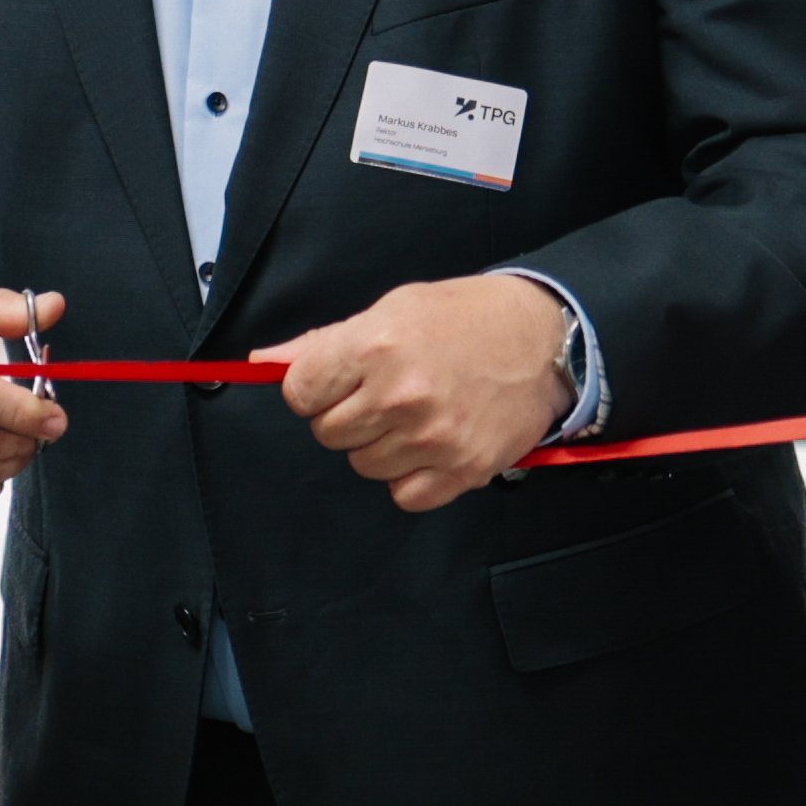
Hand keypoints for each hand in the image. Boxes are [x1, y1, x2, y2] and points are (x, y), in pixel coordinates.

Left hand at [268, 275, 573, 512]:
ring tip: (411, 415)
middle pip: (327, 433)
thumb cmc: (462, 318)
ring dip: (378, 446)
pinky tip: (429, 445)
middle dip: (345, 415)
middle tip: (380, 394)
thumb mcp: (388, 310)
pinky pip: (405, 495)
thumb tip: (263, 361)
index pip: (299, 392)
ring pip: (363, 465)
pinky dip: (411, 477)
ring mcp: (433, 438)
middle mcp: (400, 395)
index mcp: (375, 346)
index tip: (335, 380)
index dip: (312, 387)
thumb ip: (323, 343)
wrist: (542, 340)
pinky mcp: (464, 470)